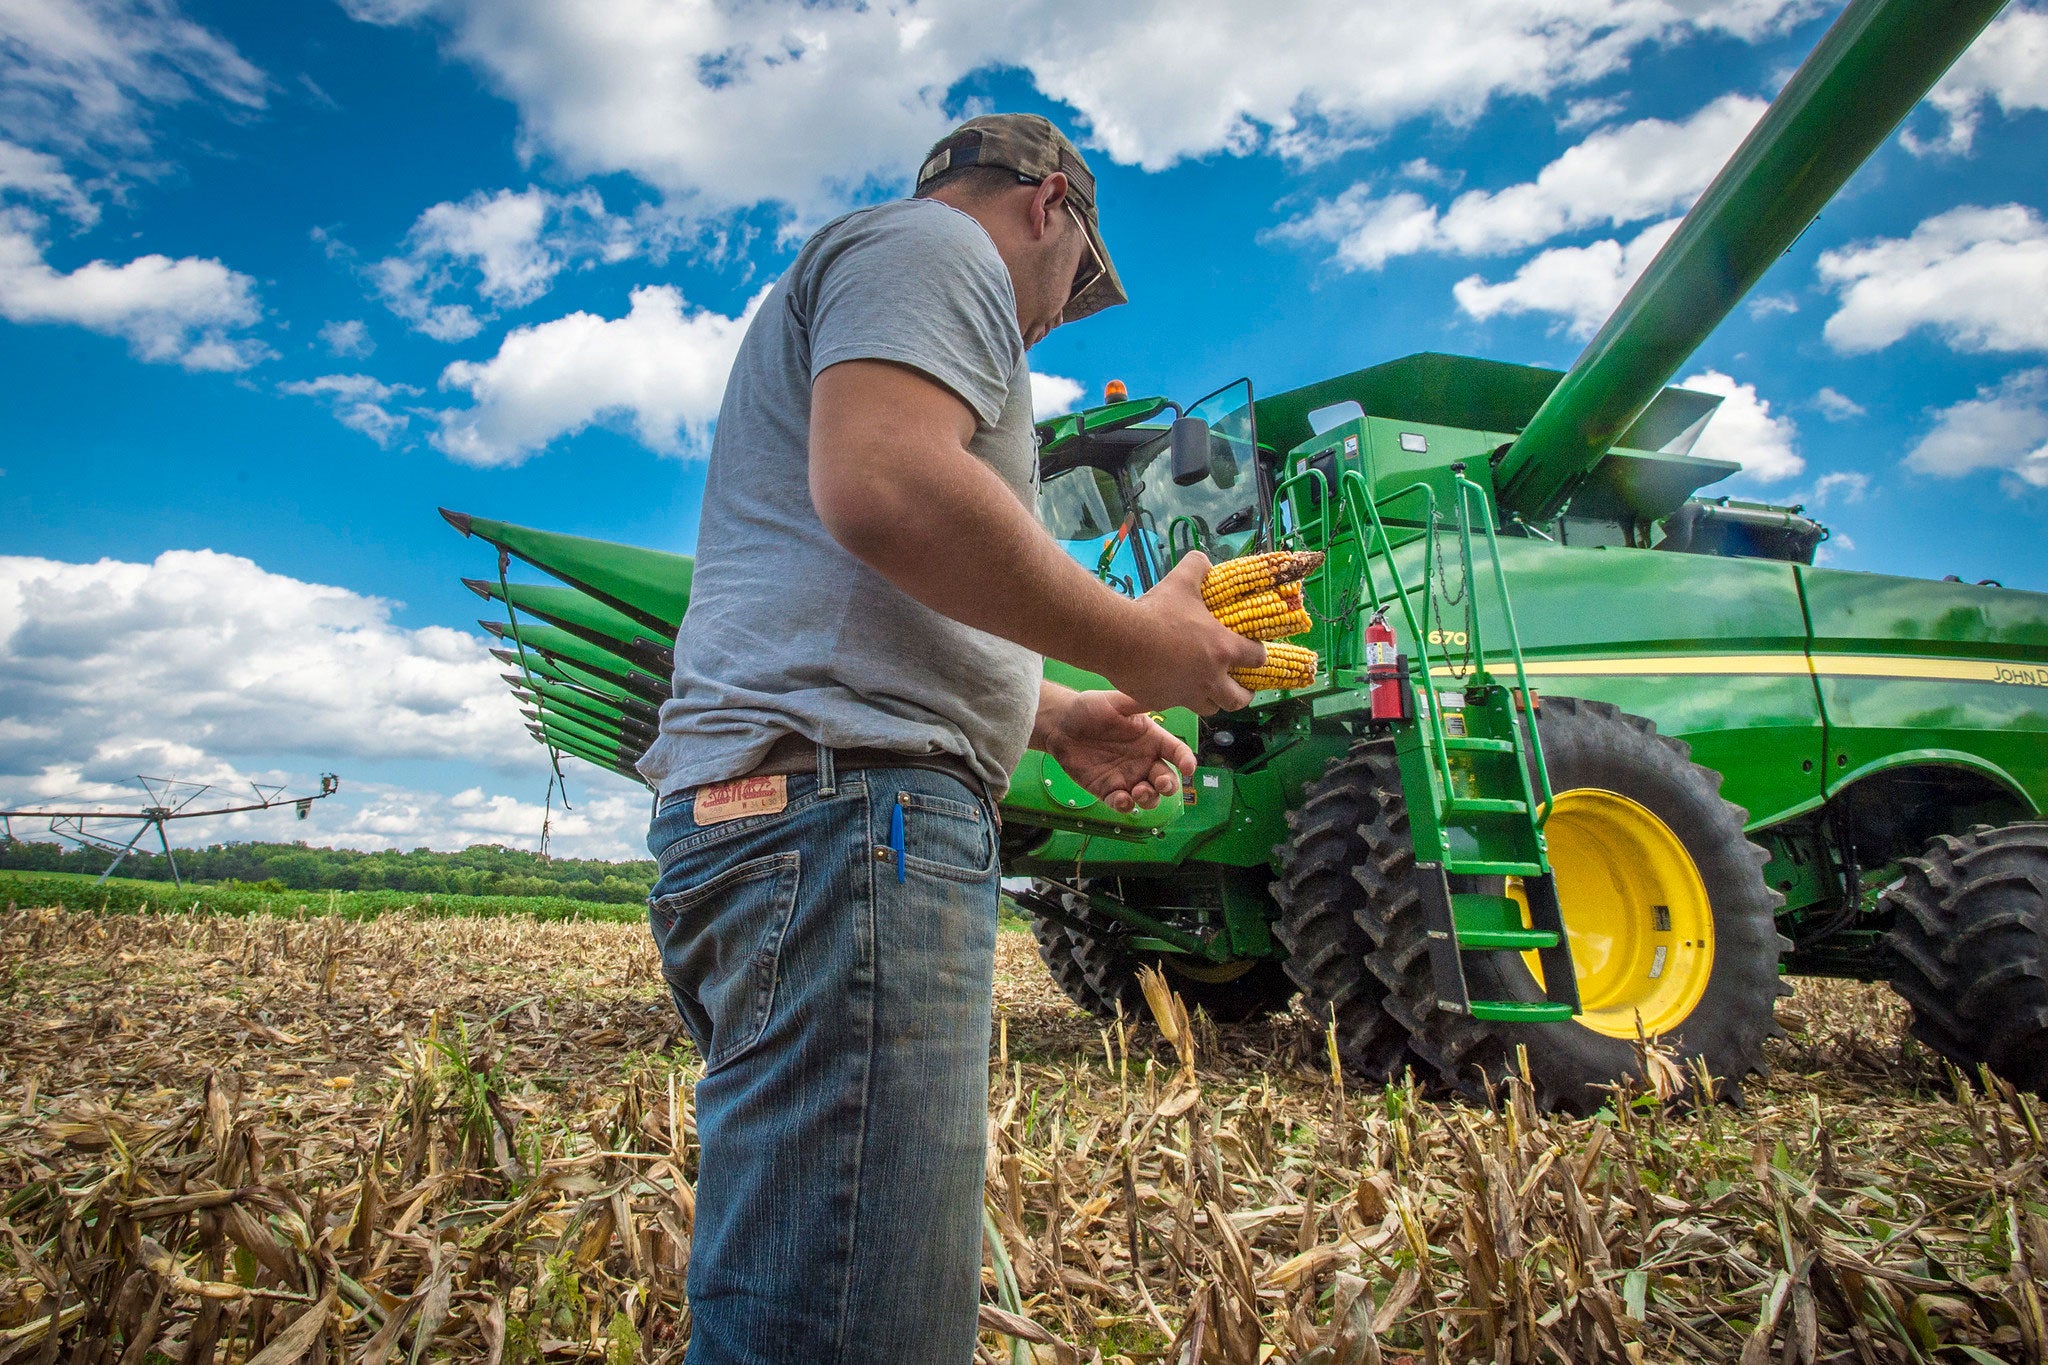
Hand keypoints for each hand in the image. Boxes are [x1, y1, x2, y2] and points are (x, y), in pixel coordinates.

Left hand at [1040, 689, 1196, 813]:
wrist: (1060, 725)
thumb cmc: (1090, 709)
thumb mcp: (1117, 702)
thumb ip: (1139, 703)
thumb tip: (1164, 696)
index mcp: (1152, 739)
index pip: (1176, 752)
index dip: (1185, 760)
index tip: (1188, 768)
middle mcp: (1144, 761)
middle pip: (1166, 780)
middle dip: (1169, 786)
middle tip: (1161, 784)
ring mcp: (1127, 778)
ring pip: (1148, 797)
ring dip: (1149, 799)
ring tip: (1139, 792)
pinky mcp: (1107, 791)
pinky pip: (1121, 804)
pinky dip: (1124, 806)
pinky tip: (1121, 799)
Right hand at [1103, 551, 1265, 714]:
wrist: (1119, 638)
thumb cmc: (1156, 610)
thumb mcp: (1181, 580)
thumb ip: (1198, 567)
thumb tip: (1204, 561)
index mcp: (1223, 649)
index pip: (1258, 659)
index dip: (1258, 654)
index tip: (1253, 651)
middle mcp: (1210, 678)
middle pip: (1239, 699)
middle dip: (1244, 693)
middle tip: (1239, 685)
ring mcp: (1187, 695)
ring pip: (1211, 708)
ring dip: (1214, 700)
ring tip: (1208, 689)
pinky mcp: (1164, 703)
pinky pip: (1179, 707)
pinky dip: (1180, 699)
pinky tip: (1172, 686)